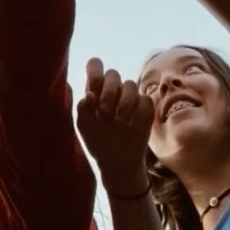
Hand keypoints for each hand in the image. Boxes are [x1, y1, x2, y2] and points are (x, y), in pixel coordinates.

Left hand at [77, 59, 152, 196]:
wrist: (117, 162)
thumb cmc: (98, 141)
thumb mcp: (85, 128)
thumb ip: (83, 109)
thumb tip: (89, 95)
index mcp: (96, 90)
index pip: (95, 66)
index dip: (94, 71)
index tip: (93, 87)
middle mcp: (113, 90)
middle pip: (113, 74)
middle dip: (108, 92)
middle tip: (104, 114)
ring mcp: (131, 98)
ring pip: (130, 84)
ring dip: (123, 105)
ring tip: (118, 123)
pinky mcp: (146, 109)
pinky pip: (145, 100)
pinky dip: (139, 113)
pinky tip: (132, 127)